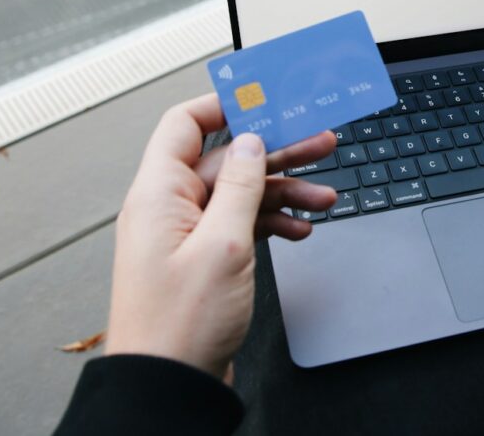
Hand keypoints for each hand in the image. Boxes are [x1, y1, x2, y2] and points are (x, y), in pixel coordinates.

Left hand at [104, 94, 336, 379]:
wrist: (169, 386)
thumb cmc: (178, 326)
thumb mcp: (222, 244)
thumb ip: (240, 186)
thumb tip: (251, 142)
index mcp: (158, 194)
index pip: (186, 125)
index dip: (226, 106)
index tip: (267, 97)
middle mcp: (168, 209)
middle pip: (226, 160)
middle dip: (276, 151)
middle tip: (320, 141)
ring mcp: (186, 236)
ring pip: (240, 194)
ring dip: (283, 191)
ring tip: (325, 195)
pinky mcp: (203, 260)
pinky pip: (240, 225)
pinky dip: (272, 223)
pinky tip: (300, 229)